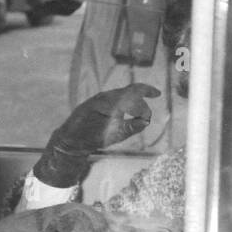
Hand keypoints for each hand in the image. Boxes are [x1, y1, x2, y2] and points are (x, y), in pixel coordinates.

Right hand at [34, 85, 161, 187]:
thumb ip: (131, 126)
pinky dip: (119, 108)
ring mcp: (98, 100)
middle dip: (141, 103)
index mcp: (113, 101)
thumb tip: (146, 122)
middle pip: (130, 91)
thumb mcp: (119, 132)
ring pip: (122, 96)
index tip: (157, 93)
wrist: (74, 142)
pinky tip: (122, 116)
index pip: (133, 90)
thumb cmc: (96, 136)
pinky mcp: (91, 105)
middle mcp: (107, 97)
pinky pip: (109, 103)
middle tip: (145, 115)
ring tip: (136, 116)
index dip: (146, 89)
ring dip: (132, 106)